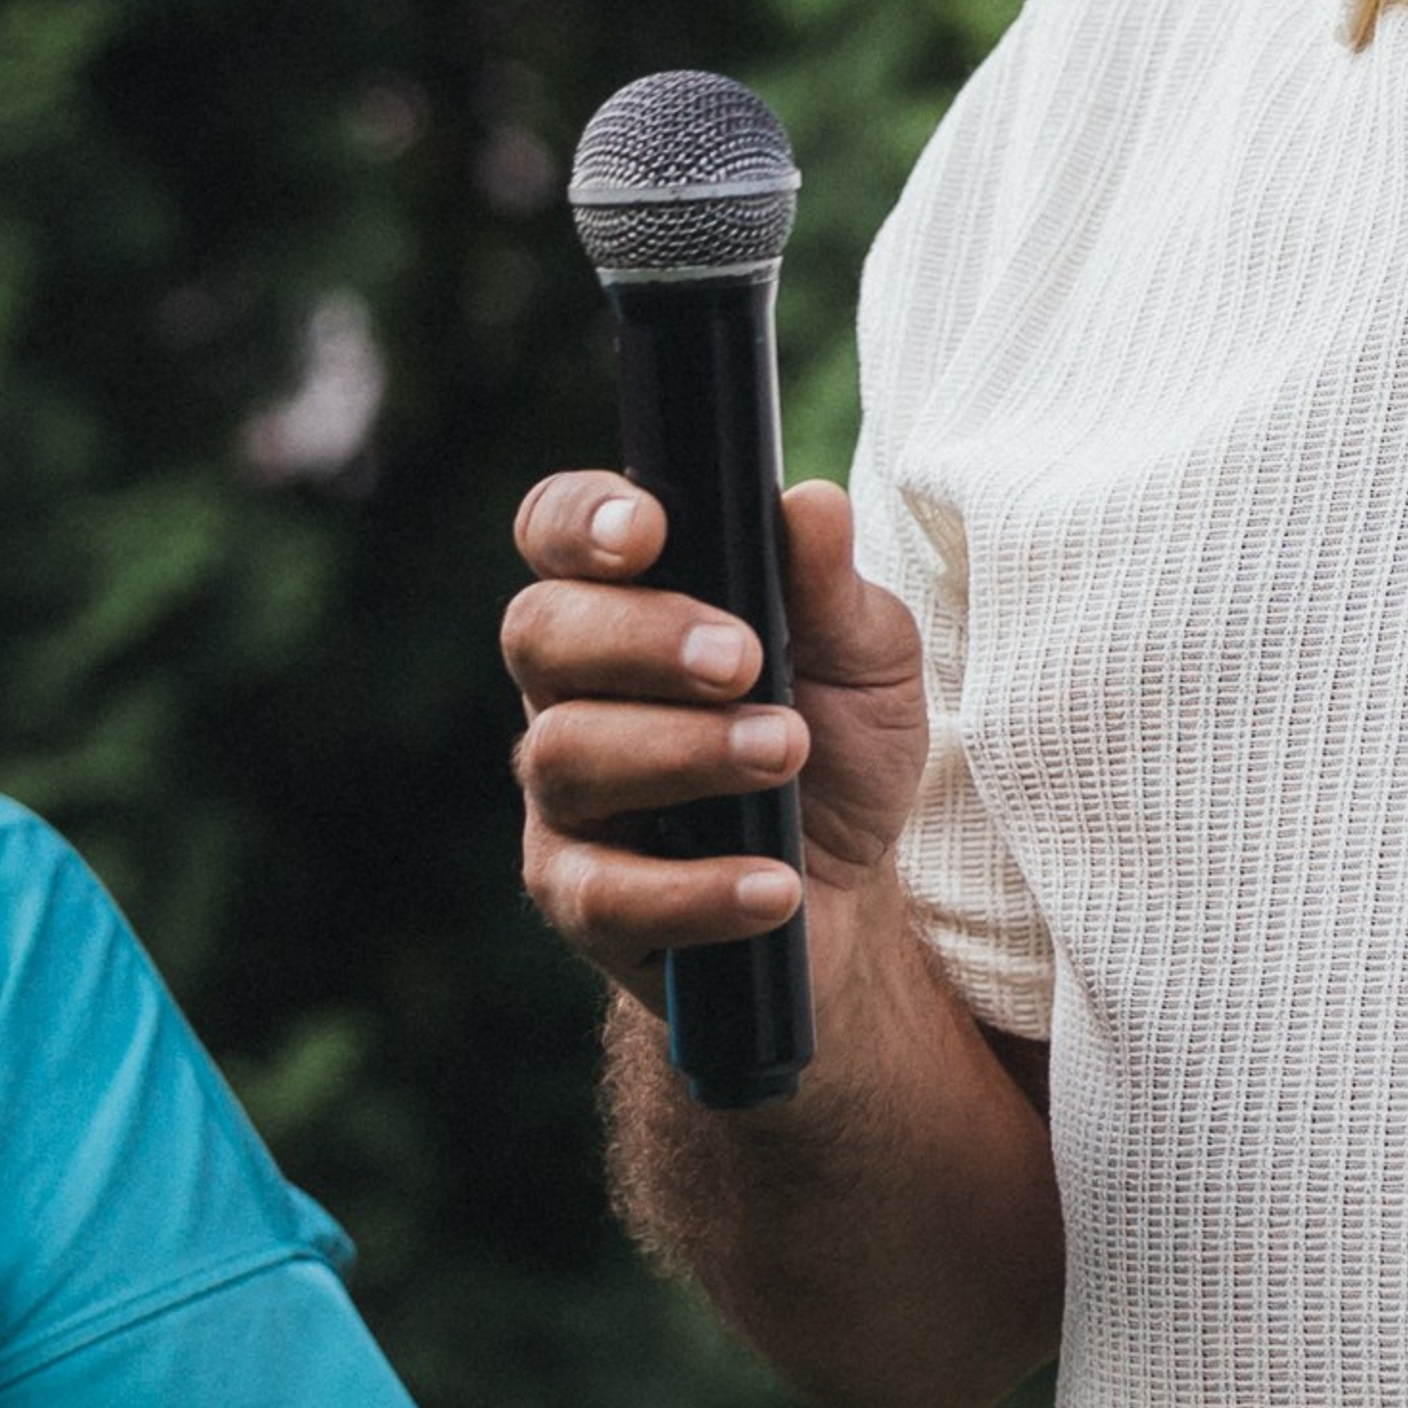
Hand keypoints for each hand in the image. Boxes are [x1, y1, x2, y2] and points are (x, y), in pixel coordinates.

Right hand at [504, 474, 928, 1014]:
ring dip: (684, 752)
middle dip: (641, 638)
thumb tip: (812, 505)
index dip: (582, 521)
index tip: (649, 531)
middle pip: (540, 633)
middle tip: (744, 660)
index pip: (557, 531)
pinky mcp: (586, 902)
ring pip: (567, 756)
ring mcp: (566, 800)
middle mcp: (571, 692)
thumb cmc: (839, 750)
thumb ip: (832, 590)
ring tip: (783, 754)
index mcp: (625, 604)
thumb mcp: (867, 660)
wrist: (855, 893)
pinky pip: (604, 894)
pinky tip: (774, 883)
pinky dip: (696, 889)